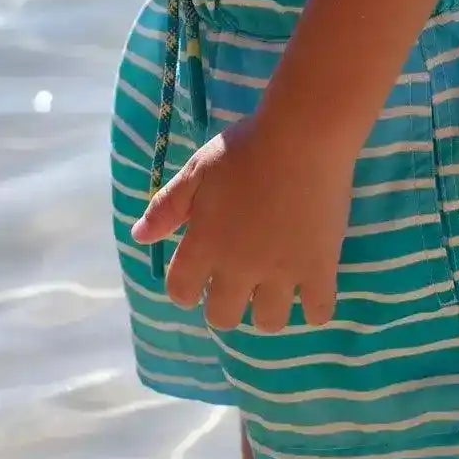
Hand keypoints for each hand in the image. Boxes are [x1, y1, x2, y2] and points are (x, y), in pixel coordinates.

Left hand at [131, 112, 352, 331]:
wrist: (302, 137)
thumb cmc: (245, 149)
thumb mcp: (196, 170)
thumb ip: (167, 207)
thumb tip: (139, 237)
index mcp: (204, 245)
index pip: (181, 292)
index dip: (185, 289)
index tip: (197, 279)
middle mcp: (239, 267)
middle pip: (223, 317)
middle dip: (225, 305)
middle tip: (239, 284)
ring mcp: (282, 271)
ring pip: (270, 322)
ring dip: (267, 311)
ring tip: (274, 289)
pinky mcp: (320, 268)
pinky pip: (319, 311)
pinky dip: (314, 309)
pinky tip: (312, 291)